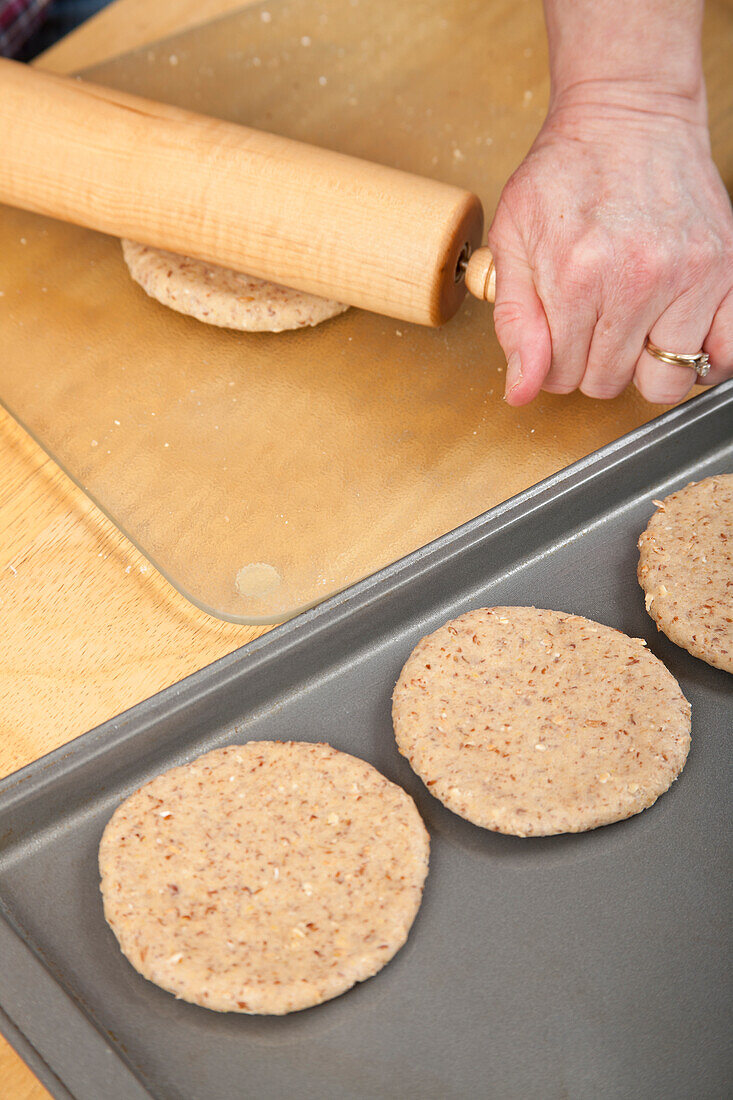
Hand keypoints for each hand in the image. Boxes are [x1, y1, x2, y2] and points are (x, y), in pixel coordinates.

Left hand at [488, 85, 732, 404]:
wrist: (627, 114)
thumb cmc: (567, 171)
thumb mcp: (513, 239)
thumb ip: (513, 321)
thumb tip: (520, 390)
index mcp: (578, 276)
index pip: (558, 376)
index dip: (550, 363)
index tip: (557, 333)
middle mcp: (637, 280)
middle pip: (606, 383)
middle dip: (591, 365)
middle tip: (591, 324)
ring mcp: (690, 276)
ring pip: (664, 381)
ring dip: (644, 368)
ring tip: (633, 332)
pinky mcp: (727, 271)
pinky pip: (726, 353)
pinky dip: (703, 359)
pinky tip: (677, 336)